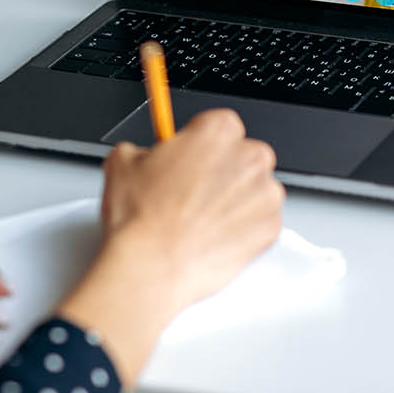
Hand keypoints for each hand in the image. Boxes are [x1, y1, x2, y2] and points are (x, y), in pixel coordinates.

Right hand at [98, 111, 281, 307]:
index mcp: (219, 130)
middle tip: (192, 191)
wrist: (150, 267)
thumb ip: (146, 150)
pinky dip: (242, 229)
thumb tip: (148, 157)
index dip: (201, 144)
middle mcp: (250, 158)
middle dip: (222, 170)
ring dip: (234, 199)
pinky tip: (213, 236)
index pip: (219, 125)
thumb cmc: (141, 217)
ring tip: (200, 219)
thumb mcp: (123, 161)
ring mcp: (265, 195)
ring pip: (255, 190)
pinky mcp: (270, 230)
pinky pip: (261, 222)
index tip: (191, 158)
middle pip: (242, 155)